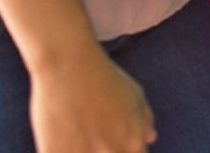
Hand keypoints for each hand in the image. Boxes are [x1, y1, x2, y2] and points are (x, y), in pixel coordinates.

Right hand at [30, 48, 155, 151]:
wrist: (69, 65)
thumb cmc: (104, 76)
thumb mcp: (134, 94)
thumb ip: (144, 120)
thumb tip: (151, 139)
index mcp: (133, 144)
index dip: (124, 152)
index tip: (111, 144)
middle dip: (103, 151)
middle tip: (93, 136)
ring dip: (82, 151)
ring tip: (78, 134)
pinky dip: (58, 151)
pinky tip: (59, 140)